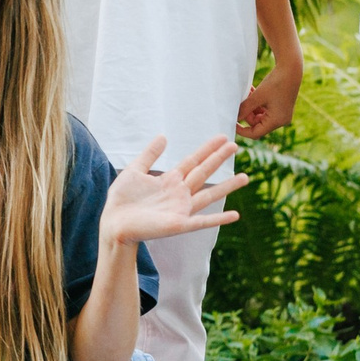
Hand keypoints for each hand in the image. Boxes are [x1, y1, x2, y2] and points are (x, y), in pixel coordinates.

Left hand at [103, 135, 244, 254]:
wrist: (114, 223)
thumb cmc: (122, 200)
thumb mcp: (134, 171)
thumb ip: (149, 154)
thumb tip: (164, 136)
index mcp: (170, 180)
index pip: (193, 161)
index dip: (207, 149)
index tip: (223, 137)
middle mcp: (179, 193)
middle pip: (204, 172)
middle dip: (219, 159)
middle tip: (236, 145)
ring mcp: (181, 209)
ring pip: (209, 195)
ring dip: (227, 186)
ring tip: (246, 177)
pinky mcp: (179, 224)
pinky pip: (203, 221)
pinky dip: (219, 219)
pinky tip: (236, 215)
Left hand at [237, 64, 300, 137]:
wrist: (291, 68)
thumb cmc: (275, 82)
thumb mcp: (257, 96)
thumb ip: (245, 108)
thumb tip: (234, 118)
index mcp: (277, 121)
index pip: (256, 133)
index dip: (242, 130)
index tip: (232, 122)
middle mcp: (281, 120)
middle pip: (257, 124)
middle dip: (247, 113)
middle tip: (241, 100)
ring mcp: (281, 114)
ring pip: (260, 116)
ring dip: (251, 106)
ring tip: (247, 92)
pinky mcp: (281, 107)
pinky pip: (265, 109)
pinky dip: (257, 103)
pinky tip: (252, 91)